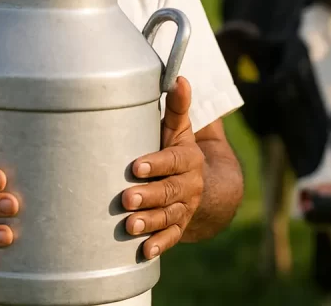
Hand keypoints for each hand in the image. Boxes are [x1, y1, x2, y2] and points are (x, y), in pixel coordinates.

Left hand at [122, 76, 204, 259]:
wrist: (205, 186)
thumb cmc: (177, 151)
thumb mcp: (179, 129)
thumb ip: (177, 107)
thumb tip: (178, 77)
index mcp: (188, 159)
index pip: (173, 161)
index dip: (156, 164)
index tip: (136, 166)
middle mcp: (189, 185)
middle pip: (169, 192)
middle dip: (148, 196)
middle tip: (126, 199)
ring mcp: (184, 208)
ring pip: (169, 216)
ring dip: (150, 222)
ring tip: (129, 226)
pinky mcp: (179, 227)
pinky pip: (171, 238)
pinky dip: (159, 246)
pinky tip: (143, 252)